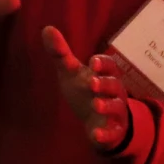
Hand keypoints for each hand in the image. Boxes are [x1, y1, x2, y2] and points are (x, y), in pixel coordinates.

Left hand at [41, 26, 130, 150]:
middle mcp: (114, 92)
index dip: (102, 63)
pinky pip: (113, 132)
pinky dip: (105, 134)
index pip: (109, 65)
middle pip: (114, 85)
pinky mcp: (114, 131)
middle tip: (92, 84)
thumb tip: (46, 28)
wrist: (98, 121)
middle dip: (104, 84)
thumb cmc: (85, 91)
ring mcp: (116, 112)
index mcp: (105, 75)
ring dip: (106, 106)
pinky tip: (95, 134)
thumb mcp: (71, 73)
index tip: (92, 62)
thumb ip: (60, 53)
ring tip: (95, 105)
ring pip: (116, 107)